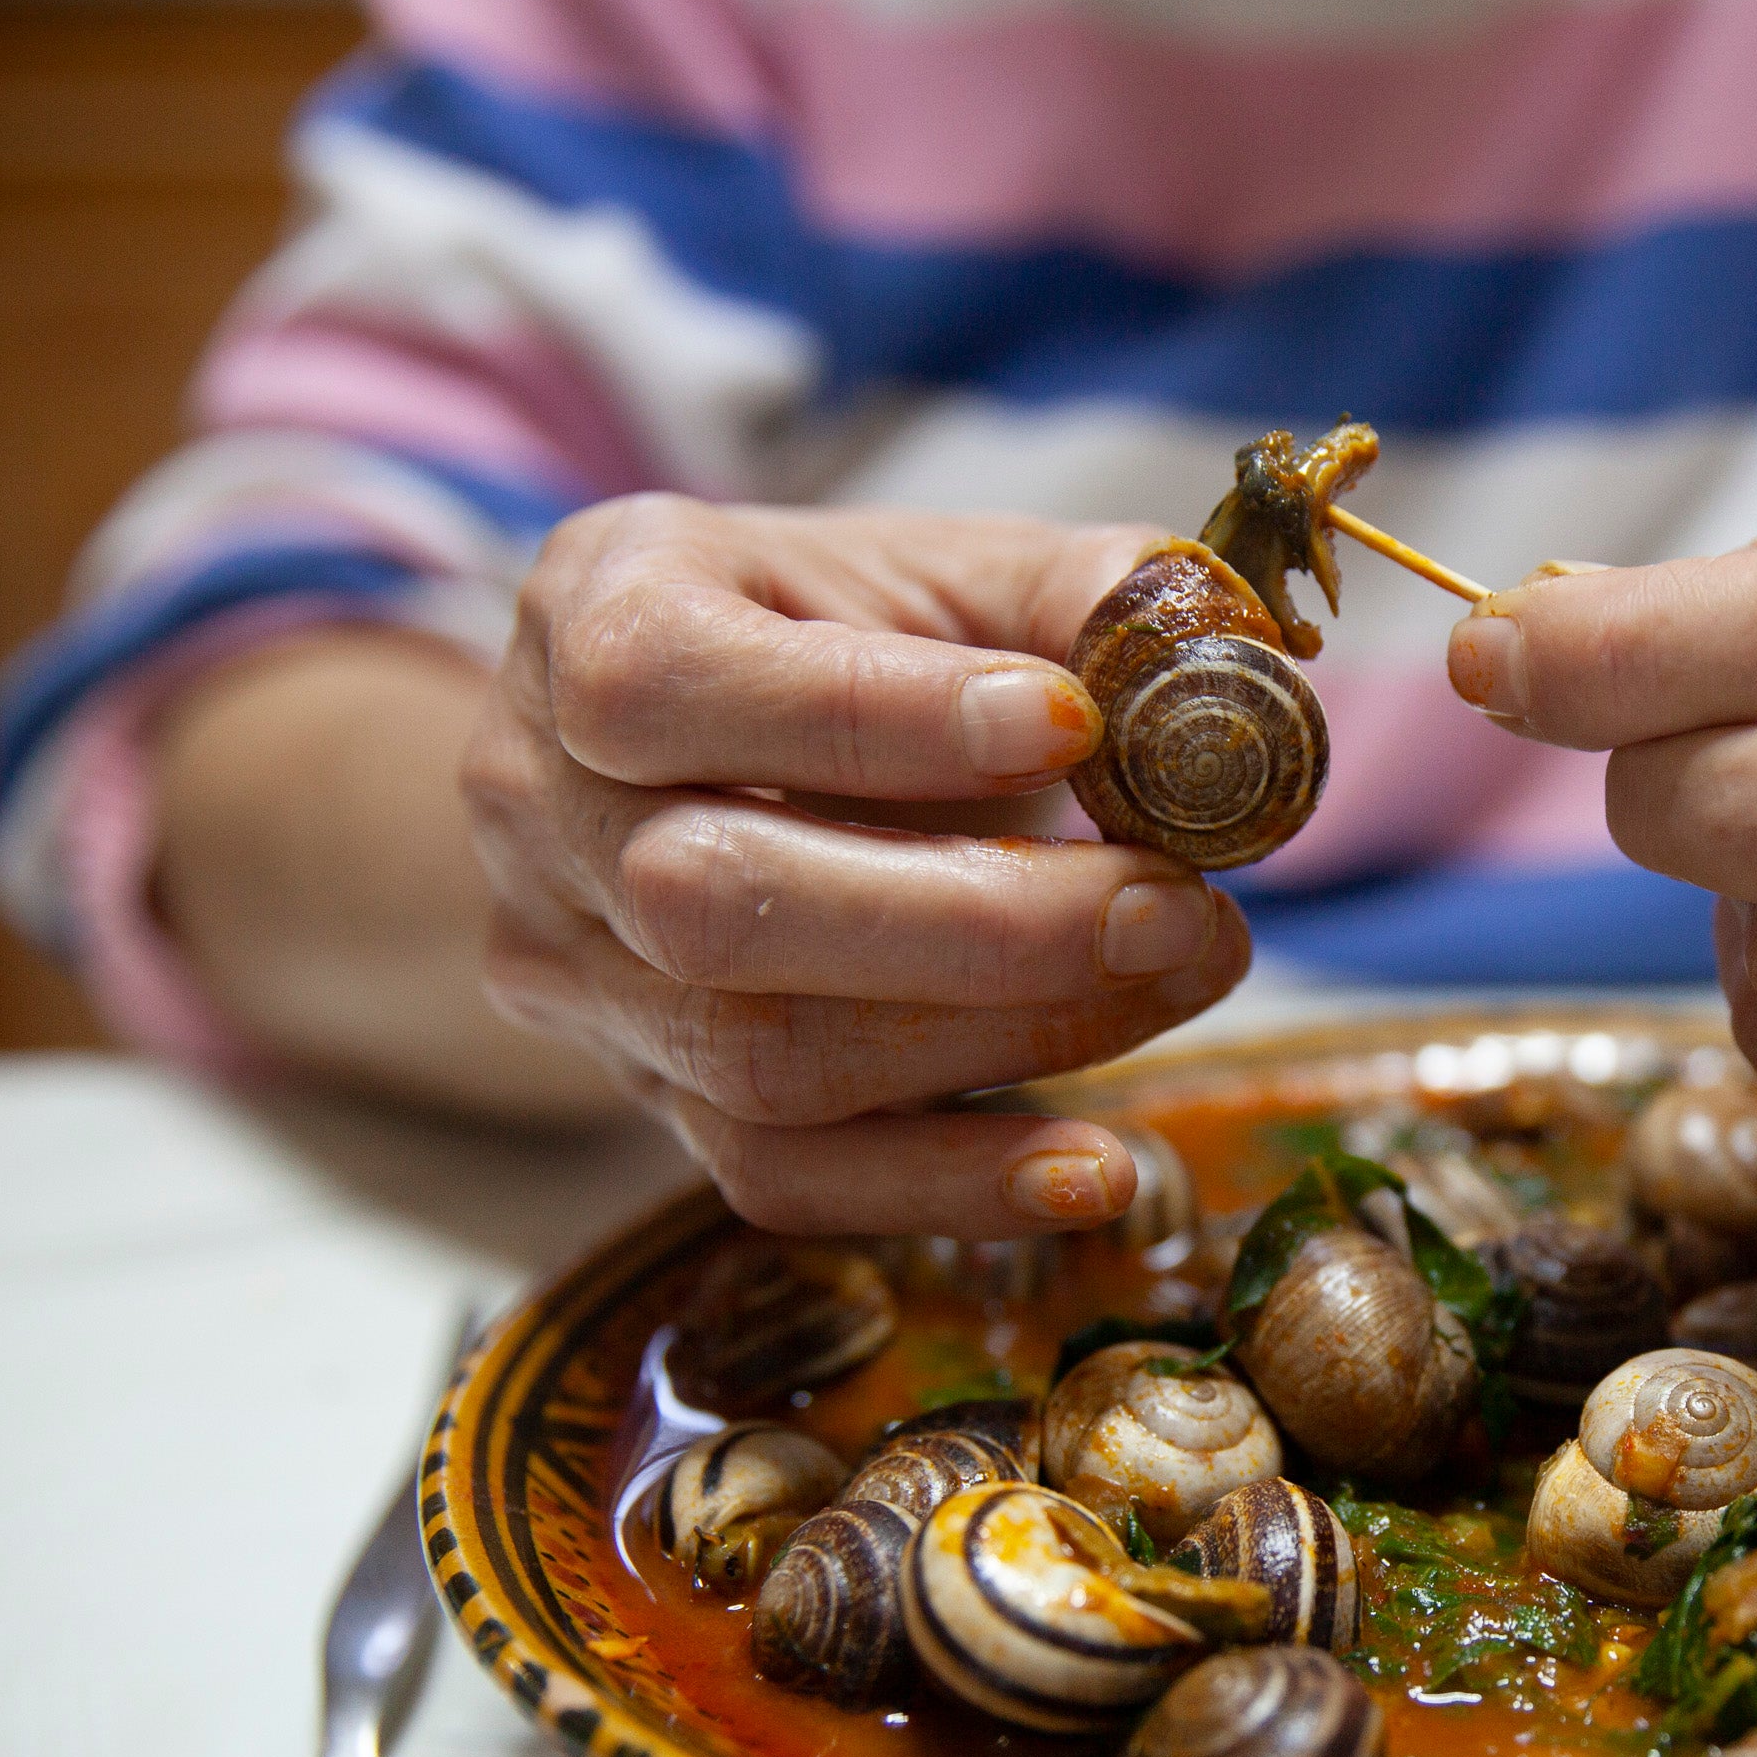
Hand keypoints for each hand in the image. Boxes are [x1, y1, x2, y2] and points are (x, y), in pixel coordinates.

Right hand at [463, 497, 1250, 1234]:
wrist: (725, 758)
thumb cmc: (852, 642)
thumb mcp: (951, 572)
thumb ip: (1082, 596)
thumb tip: (1220, 655)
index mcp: (594, 612)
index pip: (666, 683)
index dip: (875, 721)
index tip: (1075, 727)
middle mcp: (536, 802)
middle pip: (711, 906)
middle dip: (979, 921)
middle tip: (1178, 905)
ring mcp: (576, 973)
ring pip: (756, 1060)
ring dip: (1004, 1038)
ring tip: (1180, 976)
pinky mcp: (652, 1102)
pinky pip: (782, 1181)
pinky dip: (953, 1184)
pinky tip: (1095, 1167)